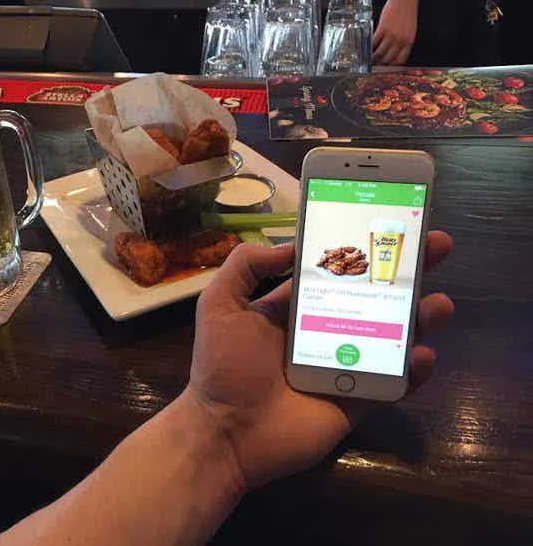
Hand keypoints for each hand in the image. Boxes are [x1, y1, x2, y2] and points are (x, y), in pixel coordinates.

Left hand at [187, 232, 452, 489]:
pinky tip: (421, 355)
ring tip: (437, 304)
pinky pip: (394, 383)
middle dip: (407, 273)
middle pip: (374, 297)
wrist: (226, 433)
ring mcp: (344, 366)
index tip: (393, 225)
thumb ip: (246, 266)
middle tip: (438, 248)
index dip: (363, 249)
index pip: (337, 271)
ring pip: (393, 337)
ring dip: (420, 318)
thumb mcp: (220, 304)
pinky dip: (413, 370)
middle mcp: (324, 332)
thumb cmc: (223, 366)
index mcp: (295, 309)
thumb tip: (291, 244)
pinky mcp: (357, 401)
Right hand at [373, 0, 419, 65]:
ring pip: (380, 52)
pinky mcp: (382, 29)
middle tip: (376, 64)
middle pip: (388, 58)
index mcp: (409, 41)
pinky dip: (370, 47)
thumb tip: (393, 51)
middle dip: (381, 63)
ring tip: (370, 58)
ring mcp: (391, 35)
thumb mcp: (409, 30)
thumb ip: (403, 41)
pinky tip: (368, 47)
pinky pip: (374, 42)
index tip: (387, 67)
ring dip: (374, 57)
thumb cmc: (407, 13)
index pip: (400, 60)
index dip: (392, 65)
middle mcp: (401, 40)